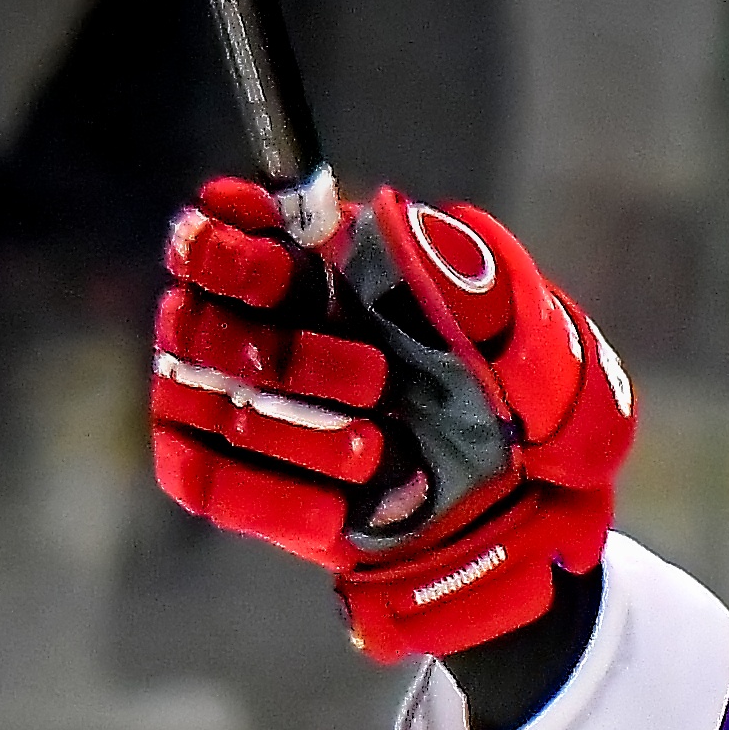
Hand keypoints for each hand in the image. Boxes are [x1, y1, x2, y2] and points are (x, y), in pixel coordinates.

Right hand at [149, 176, 635, 658]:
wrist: (519, 507)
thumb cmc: (517, 399)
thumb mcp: (531, 334)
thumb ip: (476, 274)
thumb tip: (396, 221)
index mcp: (305, 266)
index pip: (215, 232)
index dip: (230, 245)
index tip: (285, 269)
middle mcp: (249, 328)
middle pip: (197, 324)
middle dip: (285, 354)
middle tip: (375, 378)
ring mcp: (231, 405)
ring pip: (202, 404)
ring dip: (291, 432)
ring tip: (376, 452)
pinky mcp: (236, 482)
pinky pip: (209, 483)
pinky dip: (272, 496)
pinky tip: (338, 508)